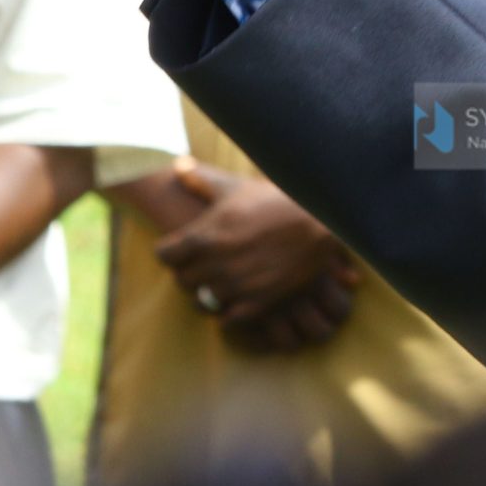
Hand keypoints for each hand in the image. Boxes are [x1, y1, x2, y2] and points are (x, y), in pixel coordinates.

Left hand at [154, 162, 358, 345]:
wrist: (321, 221)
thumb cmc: (277, 200)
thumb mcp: (237, 188)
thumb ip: (203, 180)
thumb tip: (177, 165)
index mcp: (204, 235)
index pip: (165, 255)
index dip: (172, 252)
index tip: (183, 249)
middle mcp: (214, 263)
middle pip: (182, 281)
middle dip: (191, 273)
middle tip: (205, 265)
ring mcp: (236, 286)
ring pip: (203, 302)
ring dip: (210, 292)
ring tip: (223, 282)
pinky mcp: (257, 303)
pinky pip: (227, 320)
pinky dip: (229, 313)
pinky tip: (238, 299)